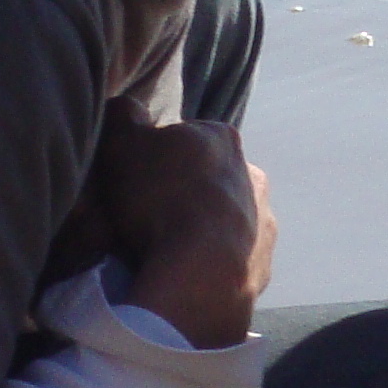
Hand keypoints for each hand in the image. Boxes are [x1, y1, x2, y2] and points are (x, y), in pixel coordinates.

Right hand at [89, 115, 273, 349]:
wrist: (199, 274)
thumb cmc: (160, 198)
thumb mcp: (122, 142)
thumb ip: (123, 116)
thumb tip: (128, 108)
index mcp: (223, 138)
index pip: (185, 140)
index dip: (156, 159)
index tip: (137, 182)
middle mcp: (254, 177)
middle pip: (207, 182)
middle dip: (183, 196)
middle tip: (147, 219)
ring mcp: (265, 227)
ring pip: (224, 224)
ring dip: (200, 233)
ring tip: (164, 254)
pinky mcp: (263, 270)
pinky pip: (230, 265)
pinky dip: (211, 268)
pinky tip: (186, 278)